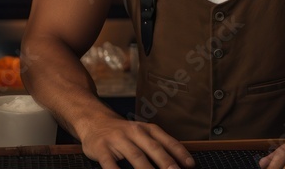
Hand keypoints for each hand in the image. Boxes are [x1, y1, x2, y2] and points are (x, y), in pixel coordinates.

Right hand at [79, 118, 194, 168]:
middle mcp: (134, 132)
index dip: (180, 153)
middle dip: (166, 162)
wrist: (93, 120)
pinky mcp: (102, 148)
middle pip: (154, 148)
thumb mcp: (142, 133)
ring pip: (135, 155)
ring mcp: (118, 139)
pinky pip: (110, 163)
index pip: (167, 141)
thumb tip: (177, 163)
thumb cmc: (123, 132)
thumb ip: (157, 145)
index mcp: (147, 129)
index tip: (190, 165)